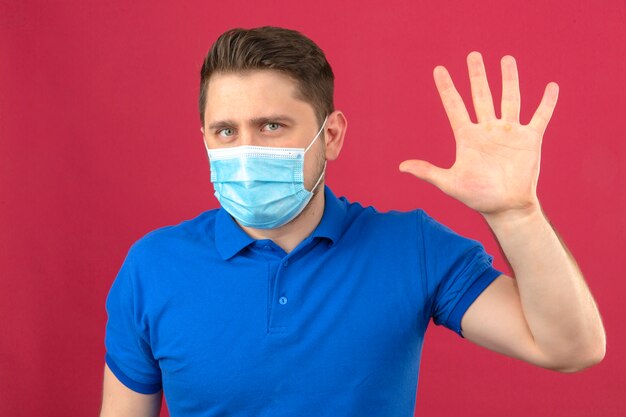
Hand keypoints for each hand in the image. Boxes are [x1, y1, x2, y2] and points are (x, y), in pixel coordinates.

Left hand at [399, 51, 558, 218]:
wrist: (506, 208)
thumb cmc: (477, 196)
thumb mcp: (449, 183)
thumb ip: (427, 171)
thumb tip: (401, 167)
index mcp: (467, 137)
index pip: (454, 106)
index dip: (446, 88)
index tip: (439, 70)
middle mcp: (487, 130)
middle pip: (481, 95)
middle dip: (477, 76)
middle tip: (474, 55)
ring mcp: (509, 132)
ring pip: (510, 99)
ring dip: (509, 79)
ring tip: (506, 59)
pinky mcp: (530, 139)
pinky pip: (540, 116)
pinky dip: (547, 103)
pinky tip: (552, 87)